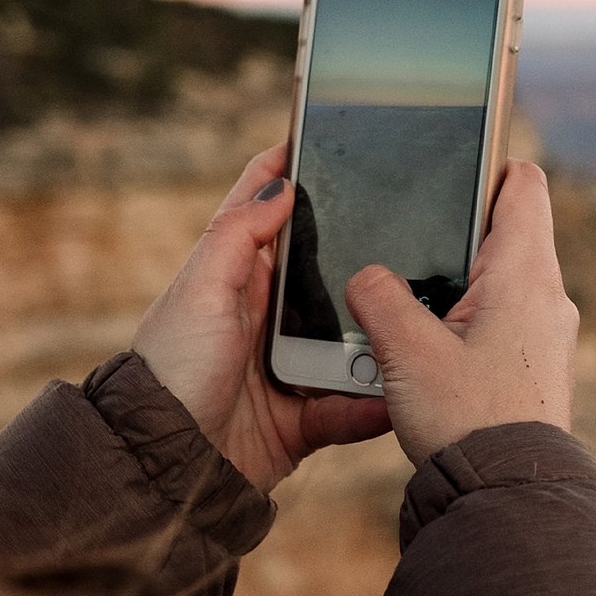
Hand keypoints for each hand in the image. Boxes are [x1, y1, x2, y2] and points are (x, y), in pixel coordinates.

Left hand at [133, 144, 391, 493]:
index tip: (339, 133)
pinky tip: (406, 394)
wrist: (166, 463)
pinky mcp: (304, 415)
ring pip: (353, 338)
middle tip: (424, 229)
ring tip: (429, 318)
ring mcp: (286, 364)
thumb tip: (279, 183)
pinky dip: (376, 404)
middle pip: (328, 270)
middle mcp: (262, 314)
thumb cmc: (172, 368)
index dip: (298, 170)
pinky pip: (354, 405)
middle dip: (369, 256)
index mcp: (234, 275)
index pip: (266, 207)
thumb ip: (236, 235)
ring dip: (384, 336)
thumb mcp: (199, 290)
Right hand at [343, 160, 577, 466]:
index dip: (486, 165)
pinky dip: (461, 321)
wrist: (505, 496)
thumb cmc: (465, 419)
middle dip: (451, 233)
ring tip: (402, 306)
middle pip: (503, 233)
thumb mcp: (403, 350)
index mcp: (523, 273)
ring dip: (451, 285)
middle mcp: (547, 296)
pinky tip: (421, 348)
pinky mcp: (534, 367)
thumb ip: (377, 296)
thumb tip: (366, 276)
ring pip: (496, 282)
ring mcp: (546, 334)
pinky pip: (496, 322)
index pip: (522, 184)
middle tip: (401, 242)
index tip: (446, 166)